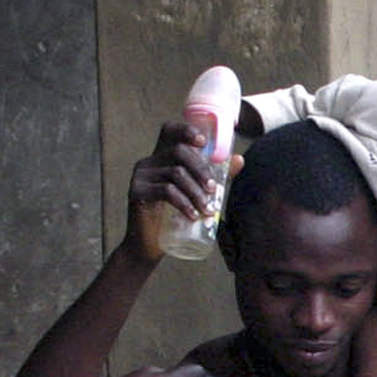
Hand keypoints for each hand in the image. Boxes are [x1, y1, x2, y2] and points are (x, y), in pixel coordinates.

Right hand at [125, 120, 237, 259]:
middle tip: (214, 190)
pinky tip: (193, 216)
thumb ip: (216, 177)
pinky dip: (184, 203)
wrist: (148, 245)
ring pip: (175, 173)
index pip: (169, 131)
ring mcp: (141, 175)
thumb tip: (239, 159)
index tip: (204, 143)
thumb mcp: (197, 194)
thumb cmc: (174, 218)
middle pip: (178, 151)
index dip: (186, 130)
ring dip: (196, 192)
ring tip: (208, 210)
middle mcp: (149, 162)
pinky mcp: (136, 191)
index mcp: (162, 157)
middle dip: (201, 170)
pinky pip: (165, 191)